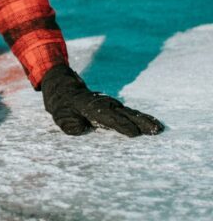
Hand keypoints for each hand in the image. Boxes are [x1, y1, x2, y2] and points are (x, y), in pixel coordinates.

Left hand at [41, 64, 164, 136]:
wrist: (64, 87)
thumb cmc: (62, 105)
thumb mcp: (60, 115)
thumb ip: (68, 123)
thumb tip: (78, 128)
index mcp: (90, 108)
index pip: (108, 118)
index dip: (121, 125)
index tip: (134, 133)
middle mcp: (104, 105)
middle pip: (124, 114)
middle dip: (140, 122)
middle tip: (156, 130)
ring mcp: (111, 105)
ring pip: (130, 113)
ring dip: (145, 120)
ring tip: (159, 128)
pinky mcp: (115, 108)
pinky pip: (130, 113)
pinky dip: (142, 118)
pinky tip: (152, 124)